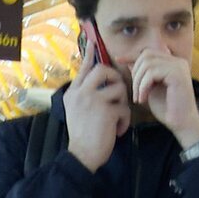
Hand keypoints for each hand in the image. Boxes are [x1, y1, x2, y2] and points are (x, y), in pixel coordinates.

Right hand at [64, 41, 130, 171]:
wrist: (82, 156)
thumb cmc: (83, 136)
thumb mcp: (77, 112)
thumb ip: (85, 96)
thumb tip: (100, 82)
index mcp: (73, 93)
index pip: (83, 69)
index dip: (90, 55)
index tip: (93, 41)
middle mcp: (81, 92)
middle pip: (103, 70)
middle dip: (116, 79)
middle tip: (118, 94)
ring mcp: (93, 100)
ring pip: (118, 89)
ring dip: (122, 105)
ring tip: (116, 119)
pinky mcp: (106, 110)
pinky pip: (124, 108)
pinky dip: (124, 121)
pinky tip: (117, 131)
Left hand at [131, 50, 198, 147]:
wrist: (181, 124)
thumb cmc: (167, 110)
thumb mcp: (150, 89)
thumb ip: (143, 75)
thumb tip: (130, 62)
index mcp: (173, 63)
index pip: (149, 53)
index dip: (132, 55)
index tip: (118, 59)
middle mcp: (178, 62)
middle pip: (146, 55)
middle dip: (135, 73)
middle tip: (135, 93)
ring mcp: (179, 66)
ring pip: (147, 63)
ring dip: (138, 82)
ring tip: (139, 98)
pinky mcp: (177, 74)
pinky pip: (152, 73)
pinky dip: (143, 86)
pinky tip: (143, 99)